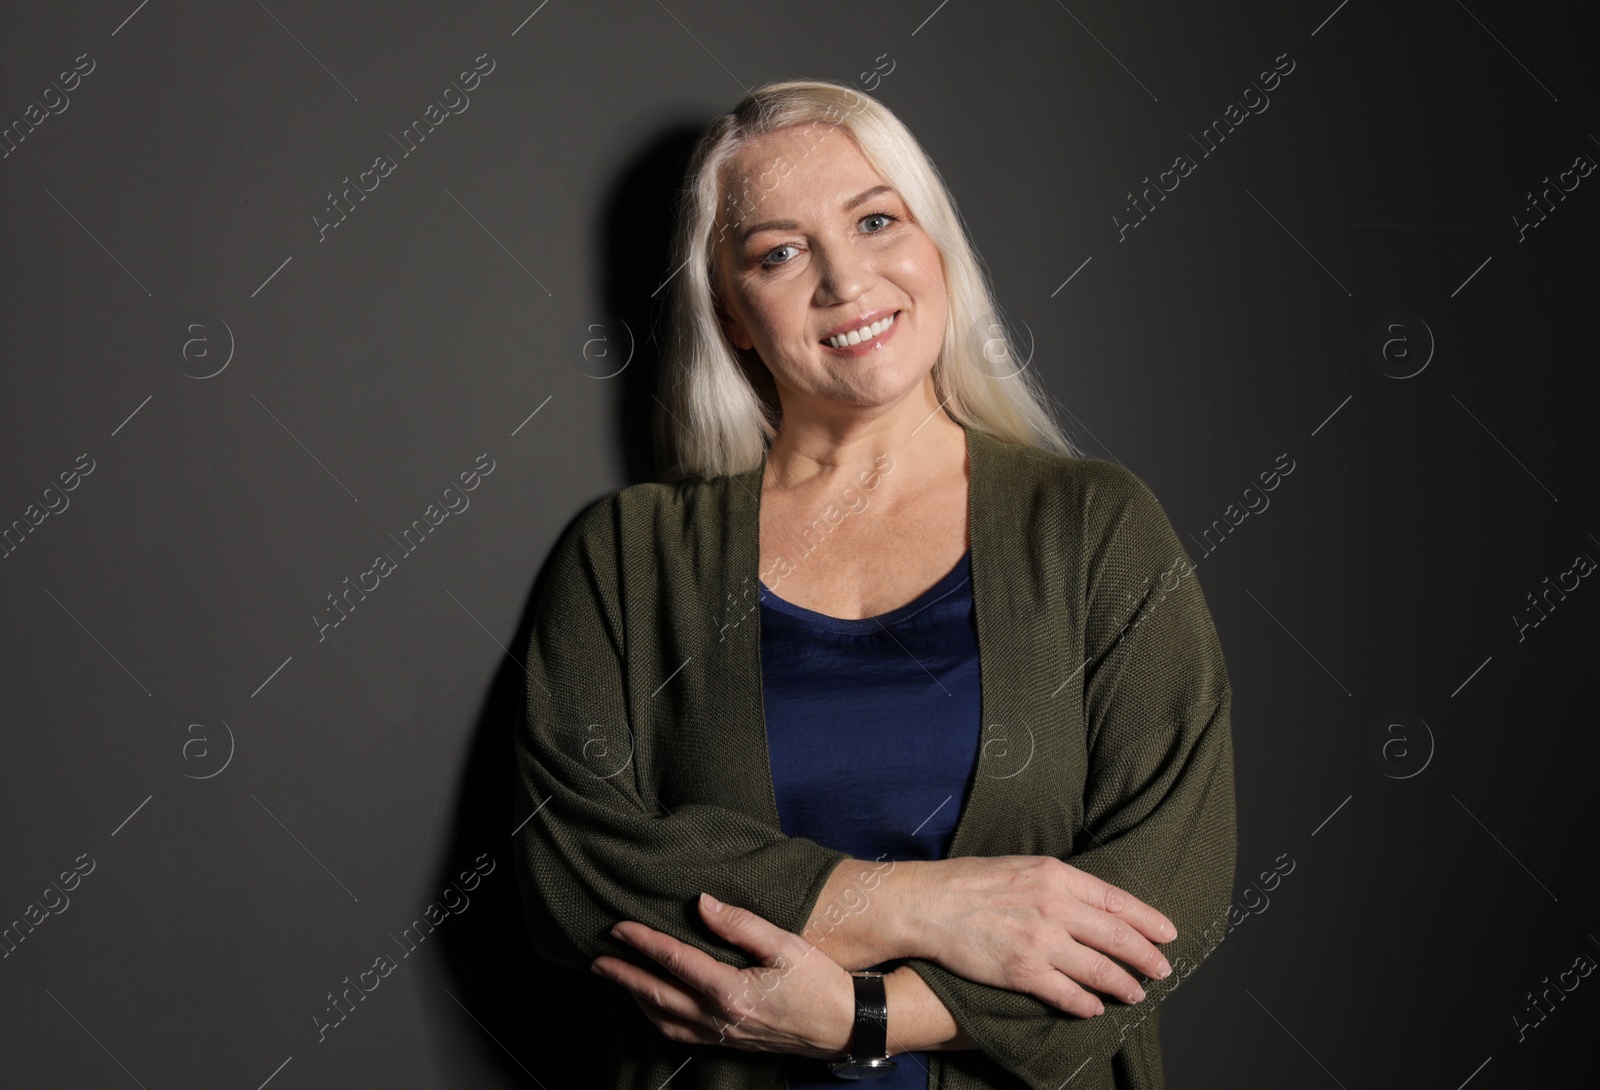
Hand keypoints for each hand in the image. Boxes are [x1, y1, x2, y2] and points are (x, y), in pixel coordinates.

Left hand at [590, 892, 854, 1058]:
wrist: (845, 1026)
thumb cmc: (819, 982)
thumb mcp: (785, 944)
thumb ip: (740, 924)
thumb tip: (702, 902)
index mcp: (730, 990)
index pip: (674, 961)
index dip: (642, 942)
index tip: (618, 927)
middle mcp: (718, 1018)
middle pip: (656, 995)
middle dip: (623, 976)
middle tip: (597, 959)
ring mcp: (721, 1035)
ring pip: (663, 1020)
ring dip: (636, 998)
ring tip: (618, 979)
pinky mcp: (728, 1043)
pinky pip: (680, 1034)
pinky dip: (657, 1018)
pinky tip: (653, 1005)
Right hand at [899, 855, 1176, 1017]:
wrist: (927, 903)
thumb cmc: (969, 882)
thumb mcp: (1021, 866)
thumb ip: (1056, 883)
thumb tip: (1089, 902)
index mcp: (1056, 875)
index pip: (1117, 900)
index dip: (1148, 919)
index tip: (1167, 933)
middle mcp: (1055, 907)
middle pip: (1117, 937)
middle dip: (1146, 956)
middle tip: (1163, 968)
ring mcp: (1041, 941)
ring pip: (1099, 970)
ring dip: (1123, 984)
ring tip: (1136, 993)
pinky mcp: (1023, 972)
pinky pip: (1067, 994)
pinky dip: (1087, 1004)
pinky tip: (1095, 1008)